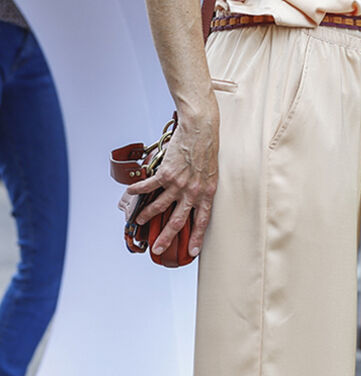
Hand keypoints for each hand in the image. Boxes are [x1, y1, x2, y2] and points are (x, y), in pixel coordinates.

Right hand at [122, 106, 219, 259]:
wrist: (202, 129)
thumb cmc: (207, 149)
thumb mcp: (211, 172)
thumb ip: (201, 188)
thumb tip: (190, 199)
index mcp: (208, 192)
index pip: (203, 220)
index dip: (197, 237)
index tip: (192, 251)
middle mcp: (194, 190)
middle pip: (179, 220)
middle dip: (167, 237)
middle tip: (158, 248)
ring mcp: (179, 183)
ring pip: (160, 206)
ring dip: (147, 215)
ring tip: (138, 220)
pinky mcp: (167, 173)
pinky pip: (148, 187)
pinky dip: (137, 190)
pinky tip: (130, 192)